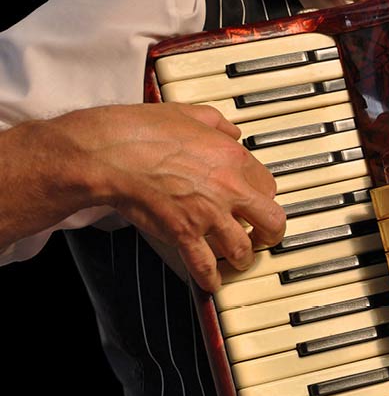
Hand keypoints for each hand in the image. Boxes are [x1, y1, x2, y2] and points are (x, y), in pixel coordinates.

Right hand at [49, 103, 285, 291]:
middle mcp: (228, 188)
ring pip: (242, 249)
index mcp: (233, 158)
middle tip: (264, 238)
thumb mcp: (192, 113)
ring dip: (242, 259)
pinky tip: (211, 282)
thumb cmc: (143, 130)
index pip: (269, 185)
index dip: (263, 197)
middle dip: (271, 234)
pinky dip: (210, 278)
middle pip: (272, 221)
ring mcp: (207, 214)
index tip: (257, 203)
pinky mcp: (183, 233)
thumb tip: (233, 132)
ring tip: (238, 261)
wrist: (110, 152)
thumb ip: (219, 124)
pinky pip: (205, 265)